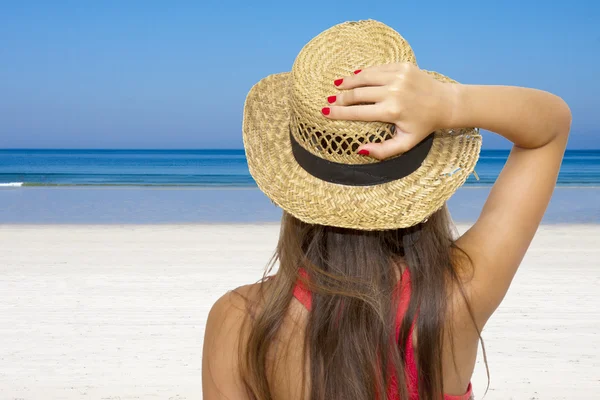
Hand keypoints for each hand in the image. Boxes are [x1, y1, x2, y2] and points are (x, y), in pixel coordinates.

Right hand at [323, 63, 457, 159]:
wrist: (445, 104)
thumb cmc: (423, 126)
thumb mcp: (405, 144)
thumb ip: (382, 151)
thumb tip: (360, 150)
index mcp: (391, 112)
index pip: (357, 112)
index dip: (338, 113)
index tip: (325, 112)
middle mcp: (393, 92)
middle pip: (357, 94)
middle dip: (341, 98)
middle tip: (330, 100)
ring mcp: (398, 76)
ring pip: (364, 77)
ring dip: (349, 82)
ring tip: (338, 86)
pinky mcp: (402, 66)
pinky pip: (377, 69)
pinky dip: (364, 73)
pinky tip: (355, 77)